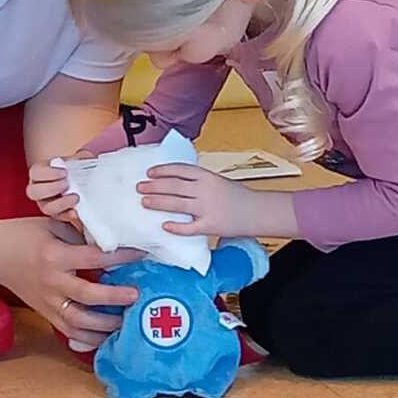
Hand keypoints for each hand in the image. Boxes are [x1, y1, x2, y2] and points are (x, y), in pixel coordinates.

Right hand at [0, 216, 139, 349]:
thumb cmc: (22, 234)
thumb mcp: (51, 224)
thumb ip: (79, 234)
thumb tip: (110, 241)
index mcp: (54, 256)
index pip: (93, 258)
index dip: (120, 257)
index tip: (141, 254)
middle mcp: (51, 282)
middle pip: (87, 296)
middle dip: (114, 298)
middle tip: (136, 295)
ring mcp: (46, 301)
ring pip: (77, 322)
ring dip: (104, 325)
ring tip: (125, 321)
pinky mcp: (43, 313)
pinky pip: (67, 331)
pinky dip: (87, 338)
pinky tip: (105, 337)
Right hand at [26, 159, 82, 224]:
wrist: (83, 181)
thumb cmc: (75, 168)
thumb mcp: (76, 160)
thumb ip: (78, 158)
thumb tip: (84, 158)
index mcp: (39, 173)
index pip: (35, 173)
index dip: (48, 173)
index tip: (65, 172)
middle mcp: (38, 190)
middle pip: (33, 192)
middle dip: (51, 188)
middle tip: (66, 184)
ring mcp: (46, 204)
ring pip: (45, 208)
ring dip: (60, 204)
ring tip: (75, 197)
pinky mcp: (57, 215)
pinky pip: (59, 218)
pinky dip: (68, 215)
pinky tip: (77, 211)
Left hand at [137, 164, 257, 238]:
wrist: (258, 211)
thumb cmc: (238, 196)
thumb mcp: (218, 182)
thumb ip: (199, 182)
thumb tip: (176, 183)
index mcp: (207, 176)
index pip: (180, 170)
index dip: (163, 170)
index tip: (150, 172)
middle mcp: (205, 190)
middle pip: (173, 186)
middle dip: (154, 186)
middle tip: (140, 188)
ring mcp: (207, 207)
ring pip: (176, 204)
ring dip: (158, 202)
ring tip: (145, 202)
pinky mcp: (210, 225)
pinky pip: (189, 227)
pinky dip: (176, 226)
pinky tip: (164, 226)